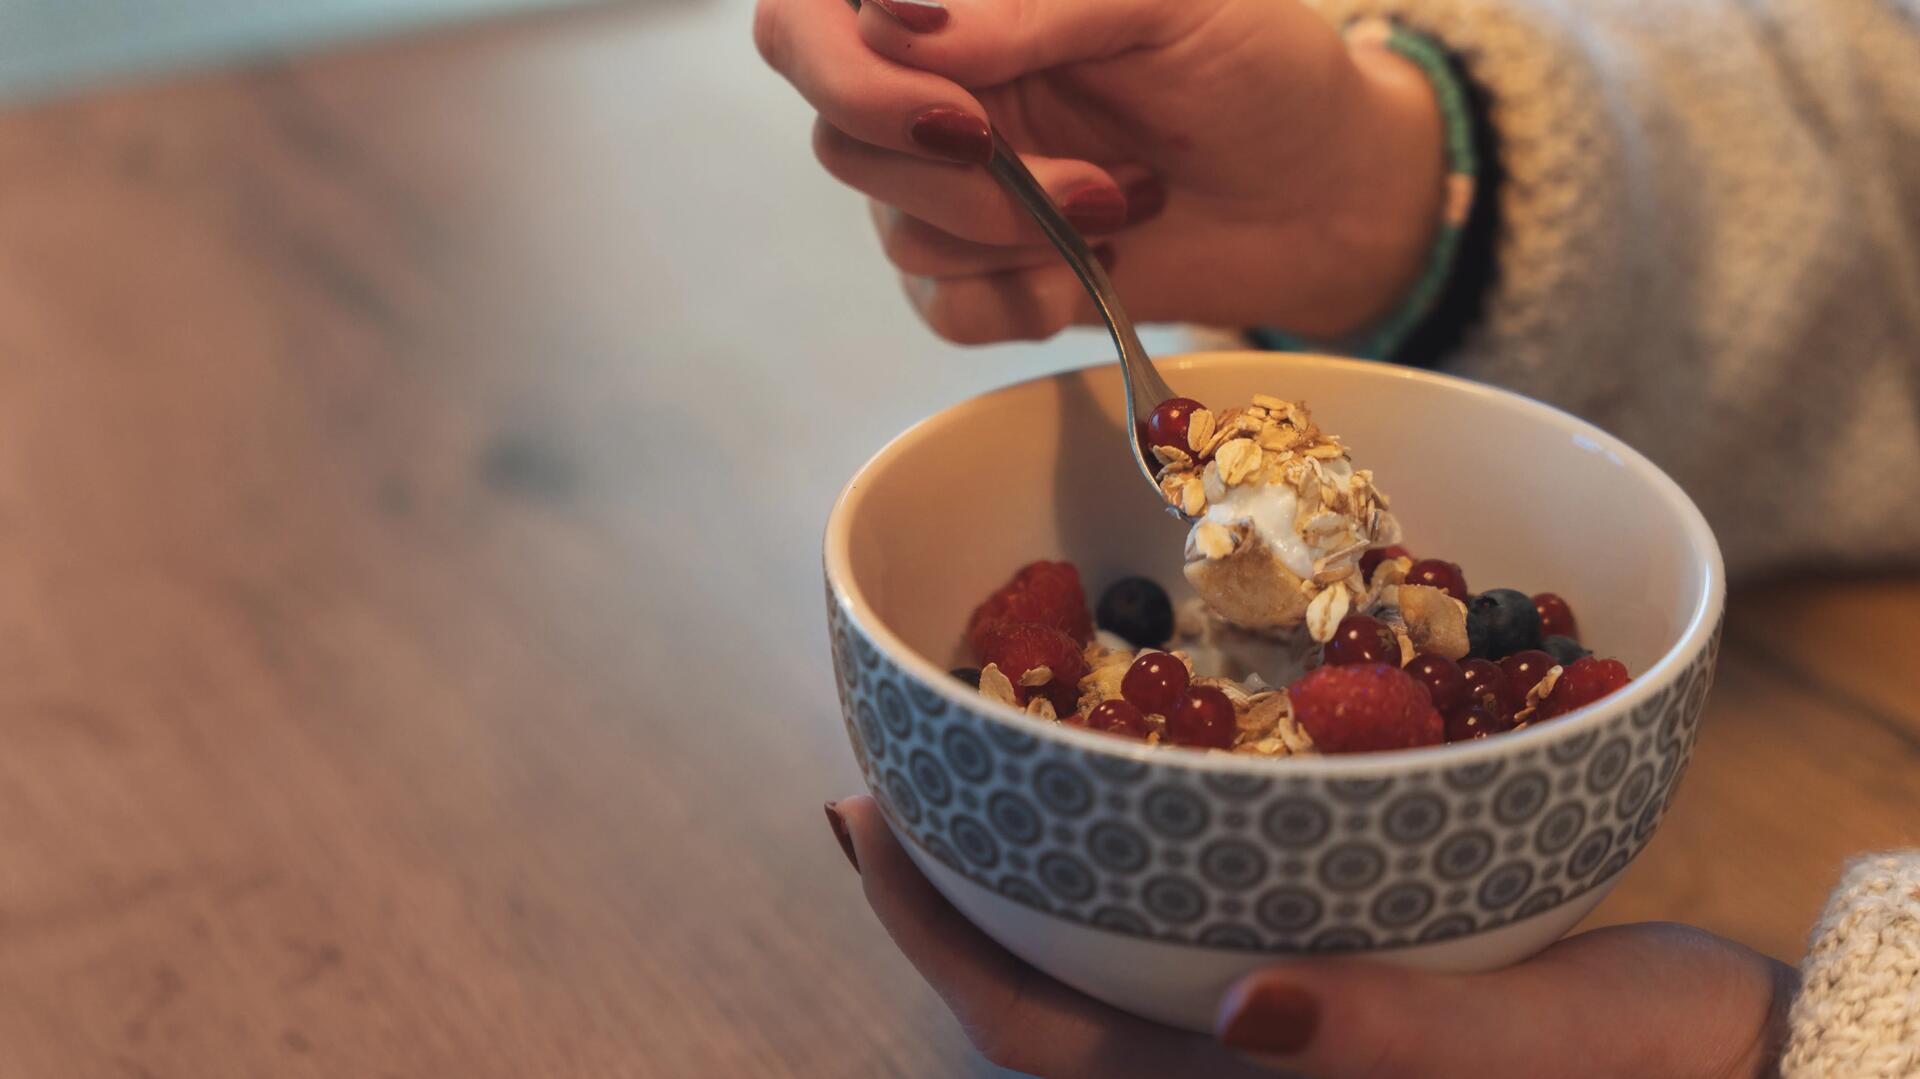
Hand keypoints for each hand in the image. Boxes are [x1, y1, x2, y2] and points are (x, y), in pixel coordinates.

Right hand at [753, 0, 1446, 343]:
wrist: (1326, 193)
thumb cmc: (1261, 67)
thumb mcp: (1165, 0)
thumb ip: (1030, 1)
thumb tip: (895, 16)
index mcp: (961, 3)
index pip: (803, 17)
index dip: (843, 70)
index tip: (959, 109)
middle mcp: (934, 86)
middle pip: (841, 140)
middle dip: (964, 177)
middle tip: (1086, 180)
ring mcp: (952, 185)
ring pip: (896, 230)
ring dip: (1019, 234)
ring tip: (1125, 205)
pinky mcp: (986, 274)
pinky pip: (943, 307)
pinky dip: (1023, 300)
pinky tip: (1100, 270)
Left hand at [825, 794, 1796, 1077]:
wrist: (1736, 1060)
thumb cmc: (1652, 1067)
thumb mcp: (1538, 1052)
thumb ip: (1394, 1042)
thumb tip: (1247, 1012)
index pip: (1040, 1045)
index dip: (936, 944)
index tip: (866, 830)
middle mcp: (1233, 1075)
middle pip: (1040, 1008)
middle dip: (946, 909)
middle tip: (875, 797)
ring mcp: (1272, 1036)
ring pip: (1098, 971)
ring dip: (1016, 887)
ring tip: (959, 789)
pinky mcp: (1320, 987)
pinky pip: (1178, 934)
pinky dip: (1119, 867)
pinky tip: (1115, 792)